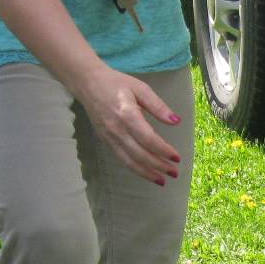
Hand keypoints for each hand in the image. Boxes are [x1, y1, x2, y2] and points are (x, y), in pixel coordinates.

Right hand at [76, 64, 183, 183]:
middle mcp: (117, 129)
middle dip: (159, 166)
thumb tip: (176, 121)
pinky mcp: (106, 141)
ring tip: (163, 181)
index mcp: (127, 114)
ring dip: (147, 173)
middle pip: (140, 154)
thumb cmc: (116, 83)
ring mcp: (109, 137)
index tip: (177, 158)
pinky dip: (136, 169)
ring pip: (130, 161)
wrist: (88, 83)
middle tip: (175, 173)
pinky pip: (122, 159)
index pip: (148, 139)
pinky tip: (147, 173)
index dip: (163, 150)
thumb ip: (158, 106)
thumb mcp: (141, 89)